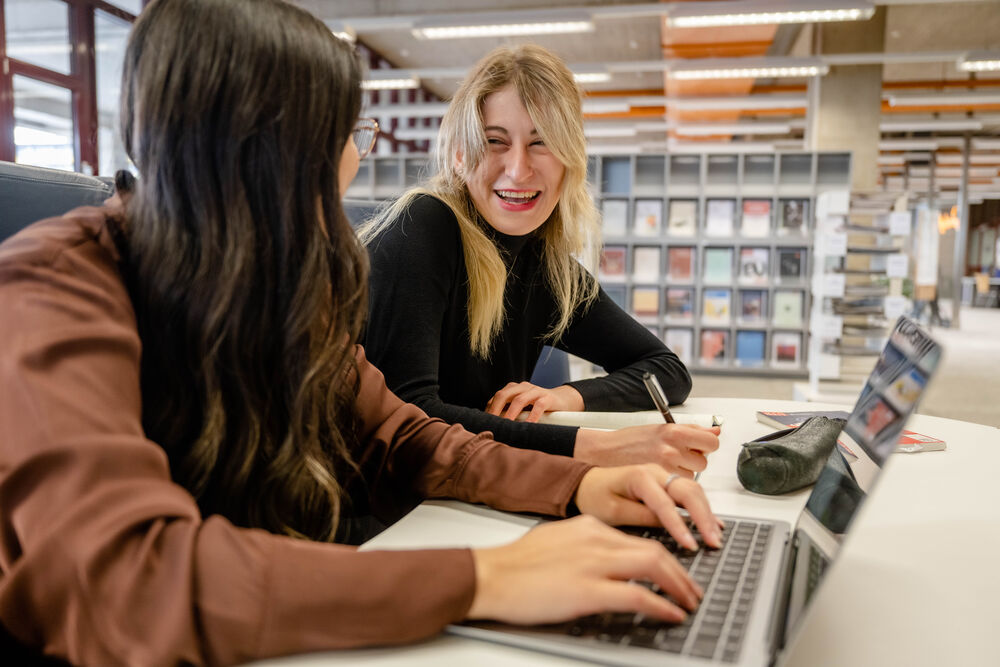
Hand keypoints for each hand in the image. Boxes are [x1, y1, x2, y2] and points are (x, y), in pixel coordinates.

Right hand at [468, 515, 700, 624]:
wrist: (490, 575)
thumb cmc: (515, 565)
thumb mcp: (556, 542)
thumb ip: (584, 548)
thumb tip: (606, 566)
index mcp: (589, 527)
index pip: (638, 540)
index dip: (664, 558)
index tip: (674, 572)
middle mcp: (596, 540)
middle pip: (654, 551)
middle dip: (680, 573)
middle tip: (692, 590)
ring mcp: (594, 564)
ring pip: (654, 567)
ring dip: (679, 587)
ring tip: (689, 602)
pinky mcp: (588, 591)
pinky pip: (638, 596)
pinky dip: (661, 606)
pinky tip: (671, 614)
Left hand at [484, 381, 582, 421]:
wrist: (561, 401)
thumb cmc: (537, 407)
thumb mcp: (522, 408)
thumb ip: (509, 412)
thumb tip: (493, 427)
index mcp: (513, 389)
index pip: (496, 397)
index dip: (489, 410)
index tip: (484, 423)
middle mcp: (522, 387)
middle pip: (503, 395)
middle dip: (495, 410)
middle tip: (491, 424)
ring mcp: (535, 391)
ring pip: (519, 399)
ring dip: (510, 414)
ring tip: (506, 426)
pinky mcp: (547, 398)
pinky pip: (538, 406)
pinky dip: (532, 417)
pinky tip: (528, 426)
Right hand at [574, 423, 720, 475]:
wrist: (605, 451)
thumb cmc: (630, 440)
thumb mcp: (661, 429)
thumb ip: (691, 430)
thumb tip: (715, 431)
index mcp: (674, 432)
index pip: (711, 442)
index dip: (707, 446)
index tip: (701, 447)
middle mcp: (672, 448)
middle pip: (704, 462)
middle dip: (694, 461)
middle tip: (678, 457)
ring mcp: (666, 466)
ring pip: (693, 476)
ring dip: (684, 473)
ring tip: (666, 466)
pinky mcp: (659, 480)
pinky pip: (678, 486)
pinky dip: (672, 483)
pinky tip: (660, 475)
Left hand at [574, 464, 722, 549]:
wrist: (586, 484)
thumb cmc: (594, 496)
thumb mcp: (612, 512)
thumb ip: (641, 517)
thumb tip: (669, 526)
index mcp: (639, 476)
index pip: (666, 503)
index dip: (680, 526)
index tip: (691, 545)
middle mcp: (654, 472)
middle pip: (688, 491)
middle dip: (704, 517)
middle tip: (713, 541)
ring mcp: (662, 476)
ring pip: (694, 491)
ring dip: (707, 513)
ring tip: (715, 537)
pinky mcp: (666, 483)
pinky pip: (689, 493)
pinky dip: (703, 508)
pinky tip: (713, 523)